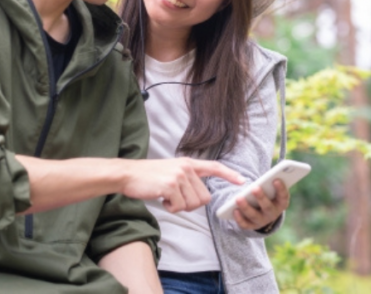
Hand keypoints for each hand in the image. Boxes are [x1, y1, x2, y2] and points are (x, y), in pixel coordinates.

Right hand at [119, 158, 243, 212]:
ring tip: (166, 196)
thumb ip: (187, 179)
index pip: (214, 167)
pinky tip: (161, 198)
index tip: (242, 181)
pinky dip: (171, 208)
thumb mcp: (171, 171)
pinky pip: (179, 206)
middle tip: (174, 198)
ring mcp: (179, 176)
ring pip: (193, 204)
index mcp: (188, 163)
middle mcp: (186, 168)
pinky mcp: (170, 185)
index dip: (229, 174)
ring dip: (179, 206)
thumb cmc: (148, 177)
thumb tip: (200, 198)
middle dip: (190, 204)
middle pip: (204, 198)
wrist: (128, 174)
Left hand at [232, 178, 289, 230]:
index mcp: (281, 203)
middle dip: (261, 197)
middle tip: (254, 188)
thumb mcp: (269, 188)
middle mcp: (273, 214)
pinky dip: (239, 218)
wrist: (262, 211)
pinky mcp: (251, 226)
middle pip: (268, 207)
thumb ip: (266, 182)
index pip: (283, 196)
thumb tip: (252, 177)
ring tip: (238, 198)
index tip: (276, 179)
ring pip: (254, 216)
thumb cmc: (266, 194)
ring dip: (246, 207)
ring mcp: (262, 221)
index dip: (281, 189)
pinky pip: (245, 224)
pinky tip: (234, 210)